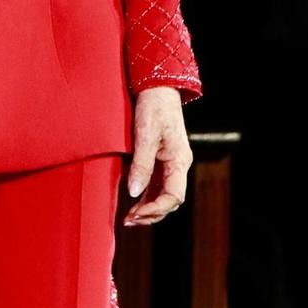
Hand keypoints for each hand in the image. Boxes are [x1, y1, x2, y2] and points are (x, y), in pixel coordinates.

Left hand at [122, 86, 190, 226]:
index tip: (135, 213)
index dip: (155, 209)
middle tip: (128, 220)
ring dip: (148, 208)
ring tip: (129, 218)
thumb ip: (141, 164)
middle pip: (170, 200)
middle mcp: (179, 164)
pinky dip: (146, 196)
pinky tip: (133, 202)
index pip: (174, 196)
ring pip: (164, 194)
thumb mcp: (145, 134)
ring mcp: (171, 163)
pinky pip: (158, 185)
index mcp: (180, 160)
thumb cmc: (153, 106)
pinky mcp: (162, 159)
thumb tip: (134, 193)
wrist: (157, 87)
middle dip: (151, 214)